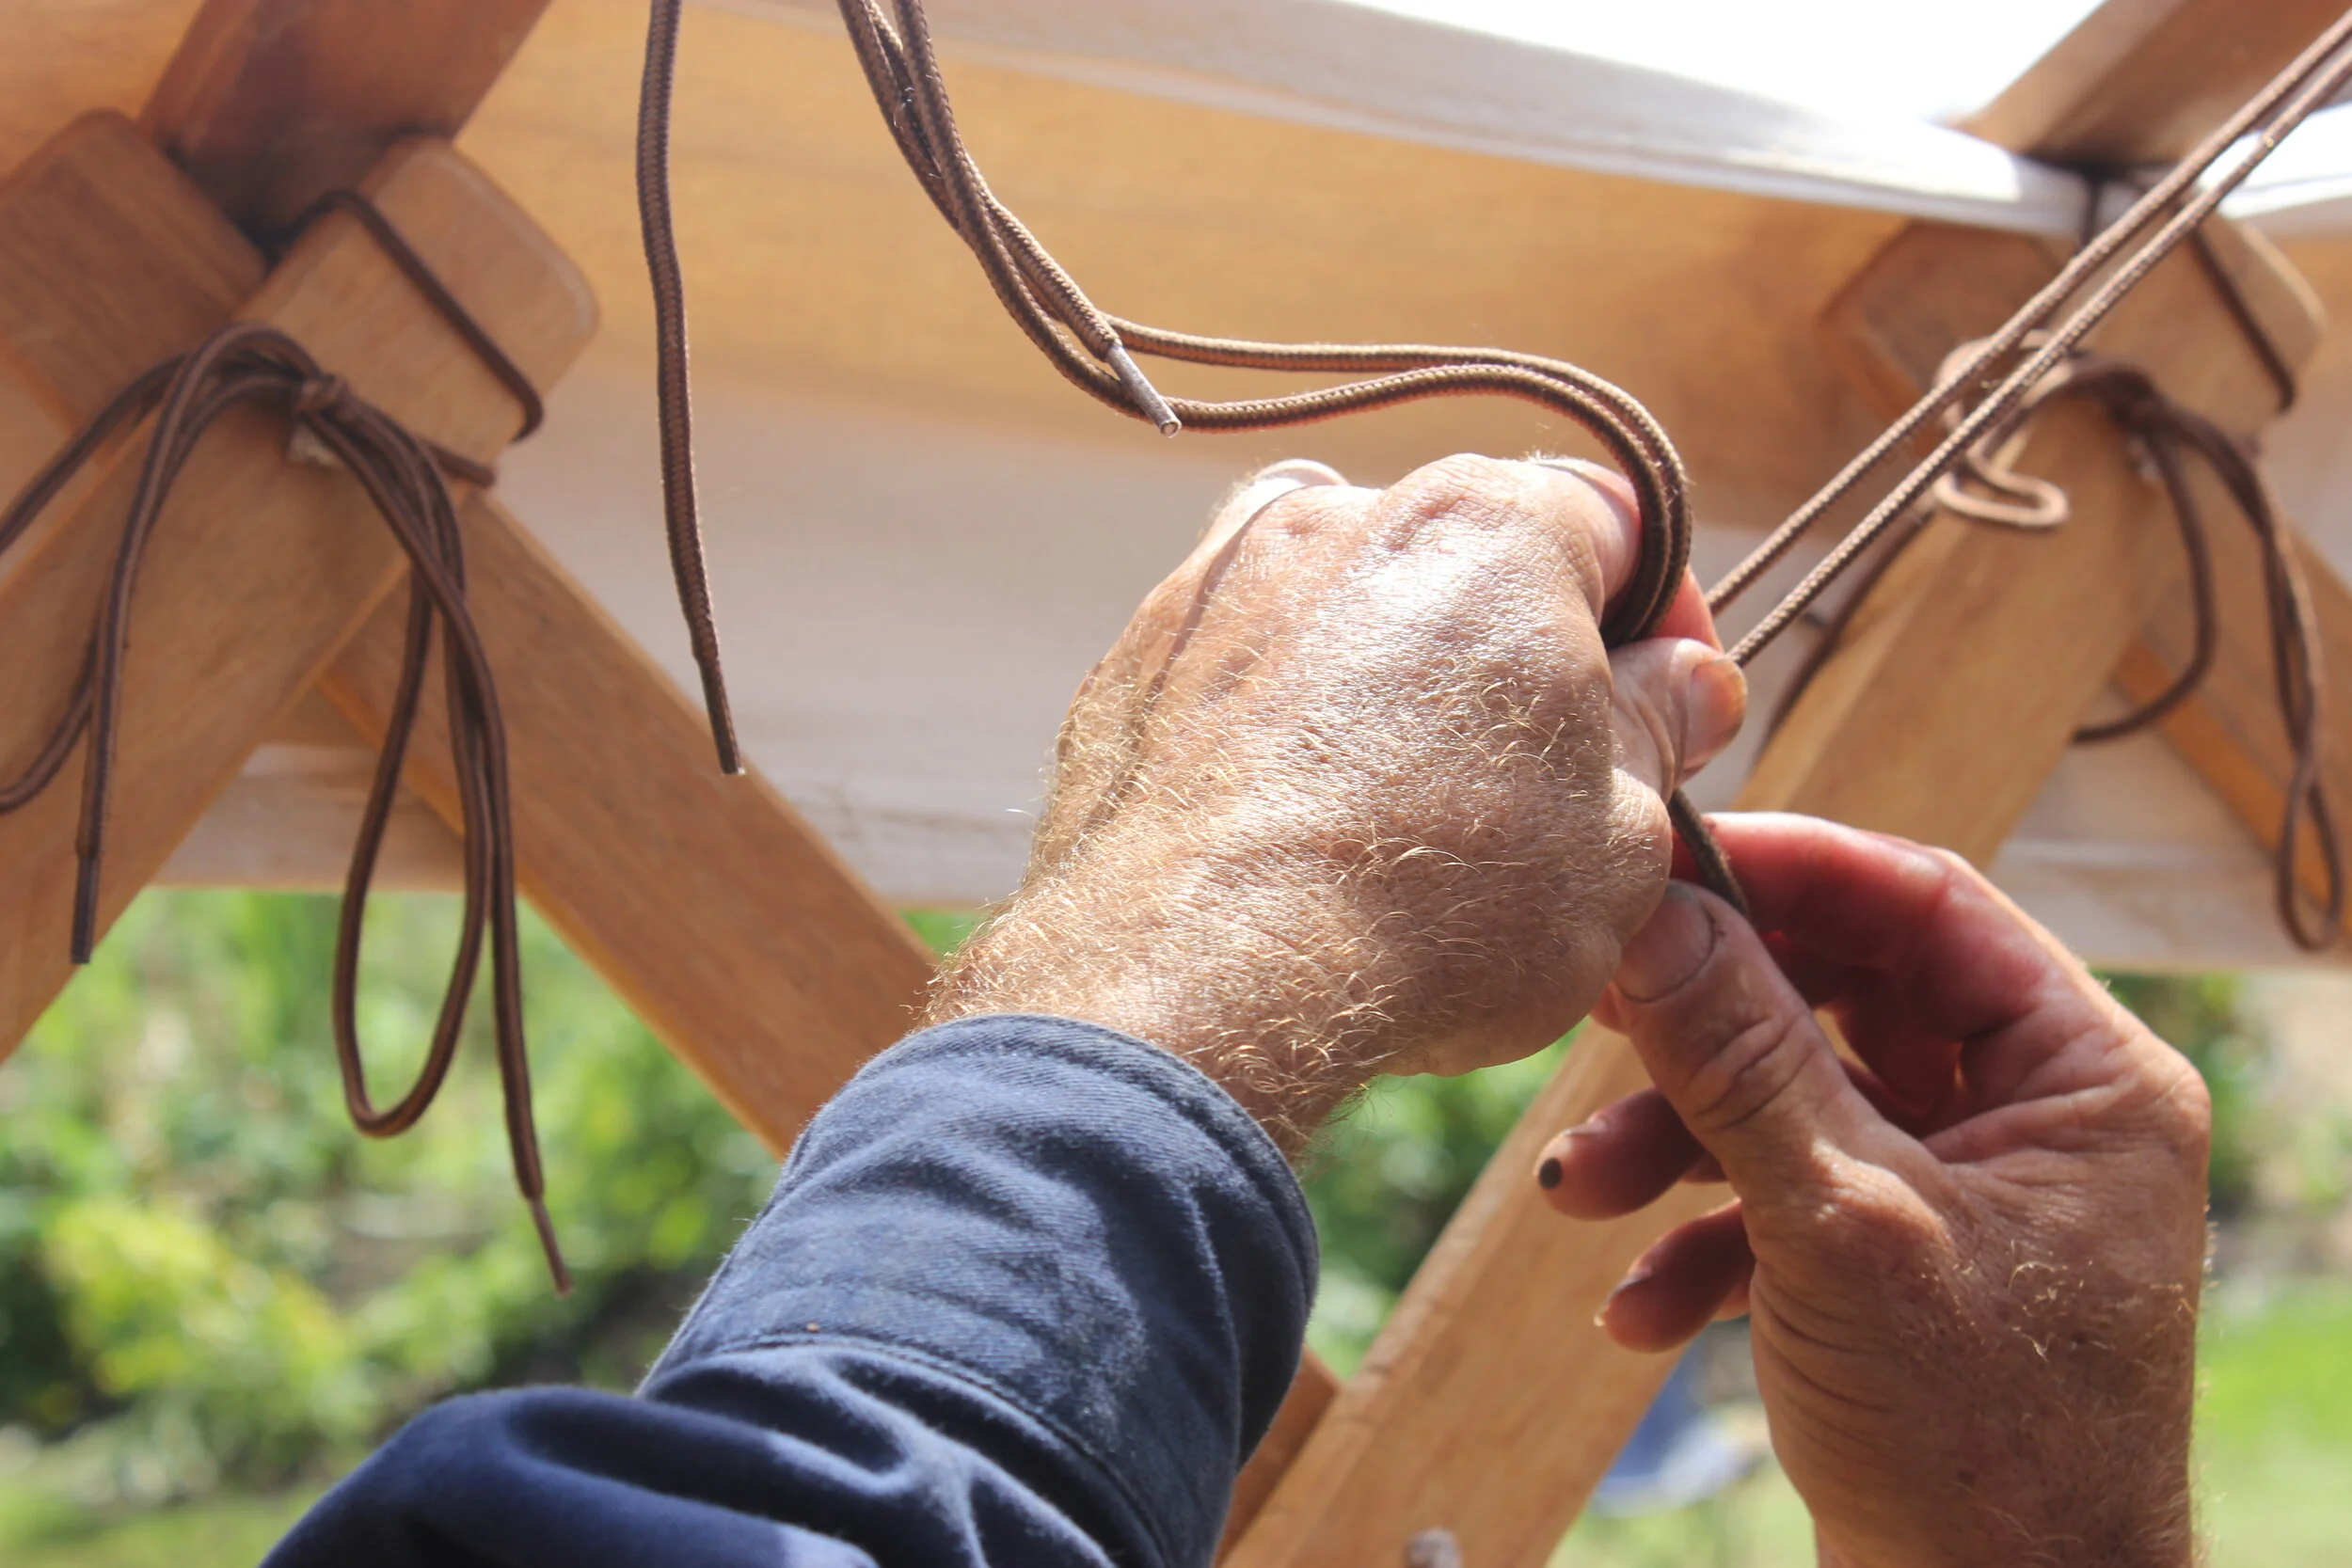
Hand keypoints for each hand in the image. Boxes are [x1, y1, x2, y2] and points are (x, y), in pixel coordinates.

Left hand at [925, 454, 1744, 1151]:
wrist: (1196, 983)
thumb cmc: (1437, 907)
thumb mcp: (1621, 836)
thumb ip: (1658, 731)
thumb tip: (1686, 680)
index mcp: (1489, 523)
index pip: (1617, 523)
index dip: (1663, 622)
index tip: (1671, 711)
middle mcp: (1341, 513)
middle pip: (1470, 559)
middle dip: (1522, 653)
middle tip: (1544, 782)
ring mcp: (1215, 582)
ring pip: (1346, 608)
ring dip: (1392, 681)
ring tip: (1405, 815)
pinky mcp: (1129, 666)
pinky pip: (1242, 675)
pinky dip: (1283, 730)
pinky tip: (1297, 837)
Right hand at [1539, 813, 2208, 1567]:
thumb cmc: (1978, 1448)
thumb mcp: (1844, 1227)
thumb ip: (1741, 1061)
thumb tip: (1654, 915)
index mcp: (2083, 1077)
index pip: (1926, 906)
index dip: (1791, 868)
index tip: (1664, 859)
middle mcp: (2033, 1117)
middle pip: (1839, 999)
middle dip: (1702, 1032)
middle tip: (1592, 1007)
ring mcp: (1964, 1193)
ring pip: (1793, 1102)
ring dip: (1676, 1147)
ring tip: (1578, 1196)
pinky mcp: (1900, 1265)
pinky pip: (1785, 1201)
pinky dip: (1704, 1244)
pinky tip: (1643, 1314)